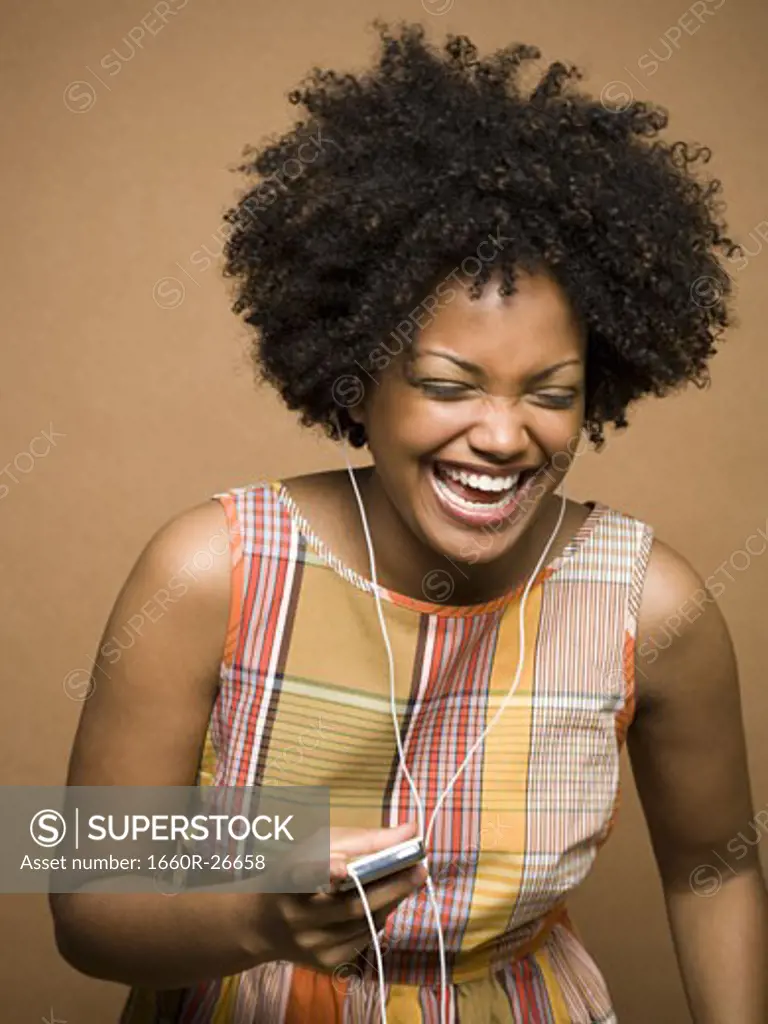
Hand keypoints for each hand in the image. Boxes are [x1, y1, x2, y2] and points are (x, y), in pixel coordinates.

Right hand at [239, 819, 427, 972]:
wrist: (261, 923)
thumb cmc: (297, 870)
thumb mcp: (321, 845)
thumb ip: (365, 838)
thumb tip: (410, 829)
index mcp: (288, 879)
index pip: (302, 876)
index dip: (322, 870)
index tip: (342, 866)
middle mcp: (297, 918)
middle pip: (350, 906)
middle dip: (390, 887)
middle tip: (419, 869)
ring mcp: (312, 946)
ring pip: (364, 925)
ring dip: (390, 902)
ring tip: (404, 880)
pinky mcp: (326, 964)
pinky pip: (365, 940)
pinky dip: (379, 918)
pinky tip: (380, 903)